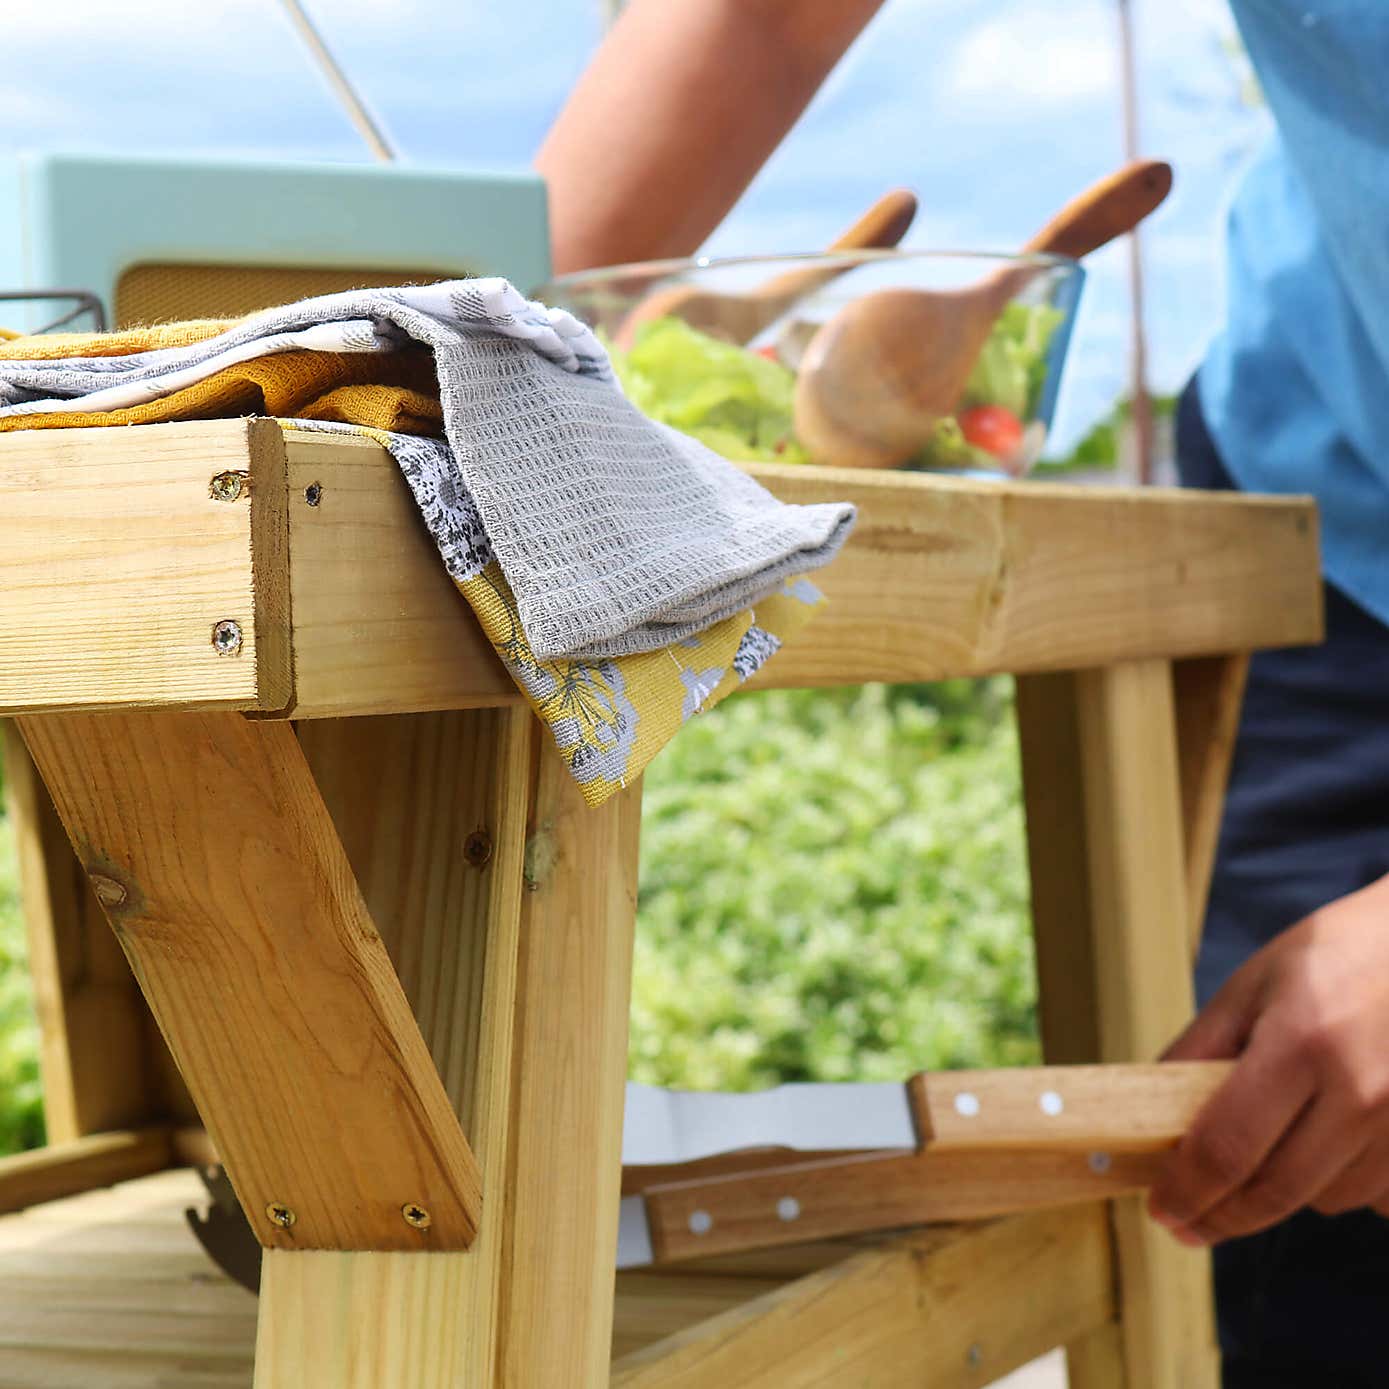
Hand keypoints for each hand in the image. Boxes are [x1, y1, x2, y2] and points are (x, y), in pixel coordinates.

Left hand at [1149, 872, 1388, 1244]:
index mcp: (1303, 1045)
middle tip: (1185, 1222)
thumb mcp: (1252, 986)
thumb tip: (1149, 1113)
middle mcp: (1363, 1093)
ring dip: (1282, 1193)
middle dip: (1220, 1216)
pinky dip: (1341, 1184)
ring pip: (1327, 1200)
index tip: (1160, 1210)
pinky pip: (1376, 1196)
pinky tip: (1325, 1146)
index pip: (1229, 1148)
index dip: (1187, 1191)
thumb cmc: (1335, 954)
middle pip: (1276, 1191)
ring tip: (1261, 1154)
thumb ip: (1199, 1051)